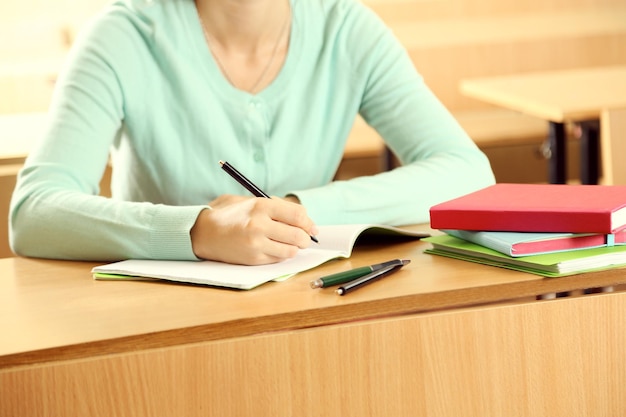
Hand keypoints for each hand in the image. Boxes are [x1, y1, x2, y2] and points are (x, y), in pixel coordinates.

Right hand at [190, 195, 317, 264]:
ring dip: (295, 248)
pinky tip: (275, 249)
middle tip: (306, 239)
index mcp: (261, 205)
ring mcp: (256, 244)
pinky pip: (278, 259)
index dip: (309, 222)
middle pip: (298, 235)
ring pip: (291, 250)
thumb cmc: (226, 214)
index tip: (312, 227)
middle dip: (306, 238)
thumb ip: (273, 205)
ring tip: (291, 244)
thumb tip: (301, 217)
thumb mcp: (248, 200)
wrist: (201, 232)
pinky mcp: (252, 258)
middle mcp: (260, 225)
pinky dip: (281, 255)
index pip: (298, 215)